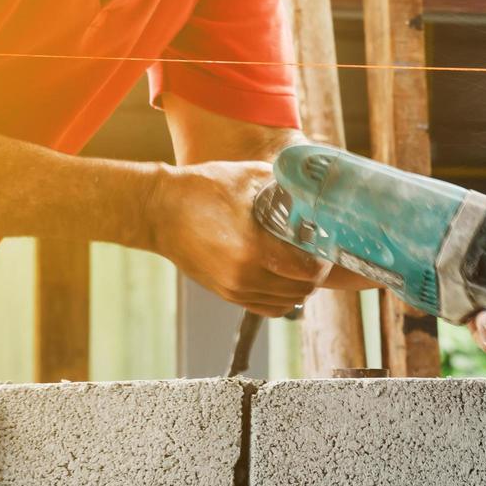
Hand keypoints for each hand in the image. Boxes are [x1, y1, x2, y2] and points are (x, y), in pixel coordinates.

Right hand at [145, 160, 328, 316]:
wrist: (159, 211)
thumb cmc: (202, 189)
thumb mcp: (248, 177)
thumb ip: (285, 186)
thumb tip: (314, 190)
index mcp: (252, 250)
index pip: (307, 271)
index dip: (323, 261)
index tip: (326, 246)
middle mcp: (244, 277)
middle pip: (301, 290)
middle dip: (316, 274)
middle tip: (318, 254)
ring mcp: (234, 290)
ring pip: (287, 303)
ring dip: (300, 286)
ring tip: (302, 265)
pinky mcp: (227, 295)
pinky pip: (268, 308)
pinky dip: (283, 298)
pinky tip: (284, 278)